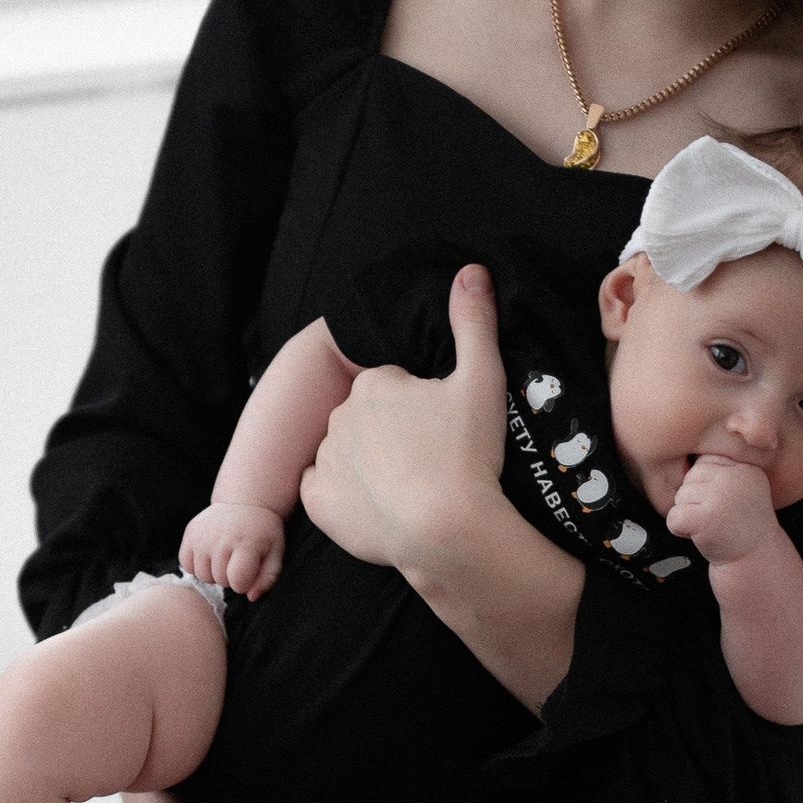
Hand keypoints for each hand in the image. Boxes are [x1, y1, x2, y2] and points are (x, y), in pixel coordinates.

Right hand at [178, 498, 285, 596]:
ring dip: (214, 573)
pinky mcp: (190, 533)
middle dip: (230, 577)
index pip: (238, 582)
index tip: (249, 572)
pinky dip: (198, 565)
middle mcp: (221, 539)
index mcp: (246, 543)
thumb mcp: (275, 554)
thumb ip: (267, 579)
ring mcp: (202, 536)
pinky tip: (210, 555)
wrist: (245, 503)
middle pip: (220, 581)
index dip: (244, 583)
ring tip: (224, 558)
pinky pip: (187, 565)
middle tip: (237, 561)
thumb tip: (250, 597)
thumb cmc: (263, 534)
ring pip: (203, 576)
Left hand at [299, 266, 506, 579]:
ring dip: (369, 463)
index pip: (393, 387)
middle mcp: (339, 418)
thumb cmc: (468, 455)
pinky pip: (325, 491)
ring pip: (346, 453)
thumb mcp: (483, 379)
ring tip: (410, 487)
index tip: (442, 431)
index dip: (421, 408)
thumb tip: (470, 270)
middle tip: (430, 459)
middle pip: (368, 419)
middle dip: (392, 433)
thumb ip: (474, 323)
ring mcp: (326, 462)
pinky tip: (378, 505)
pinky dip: (346, 497)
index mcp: (373, 385)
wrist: (448, 532)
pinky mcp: (320, 505)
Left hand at [665, 455, 779, 565]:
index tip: (724, 504)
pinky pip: (673, 517)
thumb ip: (720, 469)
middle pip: (690, 477)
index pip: (705, 462)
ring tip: (712, 525)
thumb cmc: (741, 525)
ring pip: (680, 496)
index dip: (707, 486)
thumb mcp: (741, 488)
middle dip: (695, 500)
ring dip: (689, 514)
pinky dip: (680, 530)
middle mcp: (735, 477)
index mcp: (745, 466)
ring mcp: (721, 497)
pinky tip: (701, 534)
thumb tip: (683, 451)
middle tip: (717, 517)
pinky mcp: (706, 518)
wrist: (755, 560)